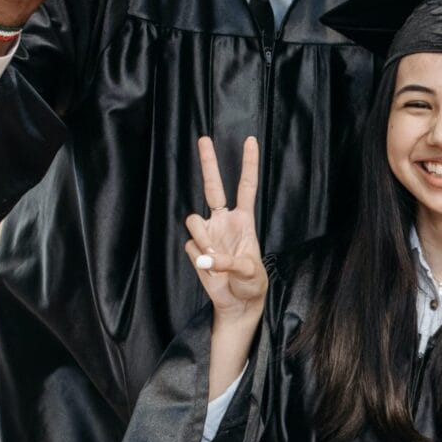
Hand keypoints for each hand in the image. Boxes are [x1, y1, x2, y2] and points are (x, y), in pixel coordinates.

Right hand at [185, 136, 267, 322]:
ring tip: (213, 257)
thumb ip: (230, 263)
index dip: (248, 164)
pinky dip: (199, 259)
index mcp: (244, 220)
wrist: (238, 302)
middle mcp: (224, 221)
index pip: (246, 187)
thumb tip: (206, 258)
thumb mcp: (251, 273)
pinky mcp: (195, 248)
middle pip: (213, 187)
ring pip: (194, 221)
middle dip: (208, 163)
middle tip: (204, 138)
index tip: (250, 140)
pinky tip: (208, 268)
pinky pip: (190, 246)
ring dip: (202, 238)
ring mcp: (208, 233)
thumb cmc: (252, 283)